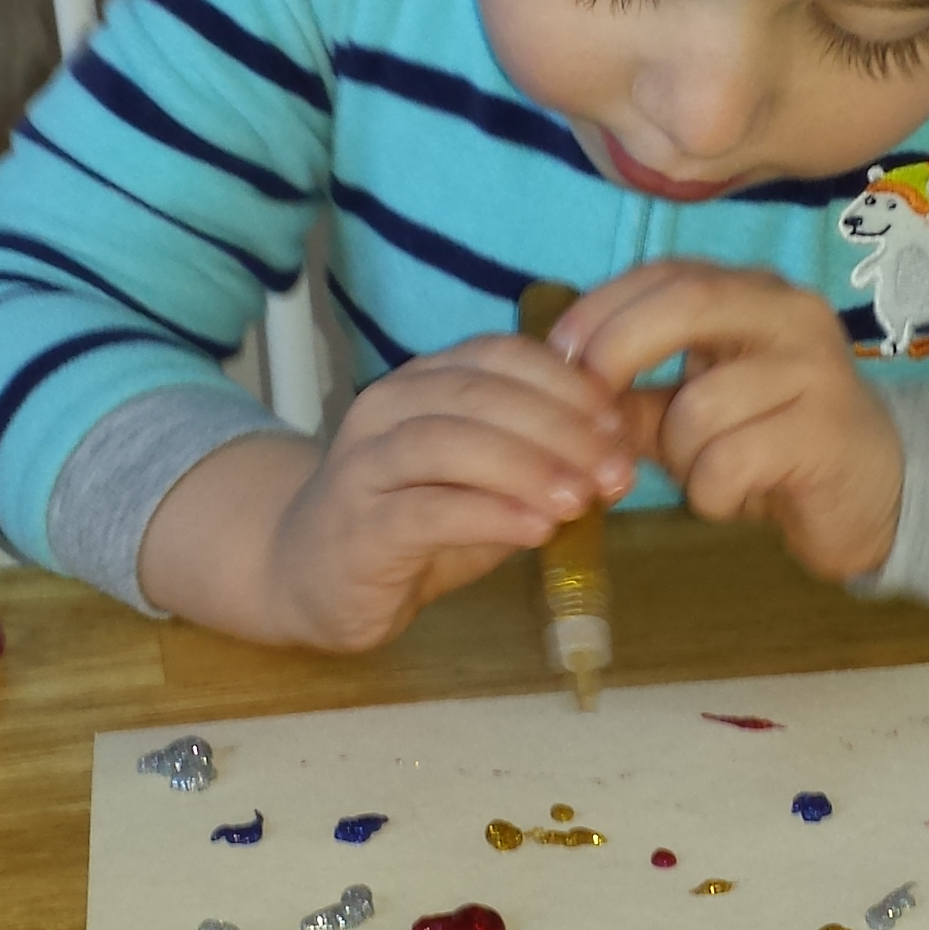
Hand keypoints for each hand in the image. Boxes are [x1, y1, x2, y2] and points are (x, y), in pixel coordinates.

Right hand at [141, 335, 629, 650]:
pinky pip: (426, 509)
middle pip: (480, 395)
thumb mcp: (482, 482)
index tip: (619, 420)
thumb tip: (619, 455)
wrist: (308, 575)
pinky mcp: (358, 525)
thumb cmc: (411, 522)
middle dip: (560, 427)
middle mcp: (388, 408)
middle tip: (615, 467)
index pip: (500, 355)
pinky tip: (537, 529)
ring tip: (582, 498)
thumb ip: (538, 461)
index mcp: (423, 381)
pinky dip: (489, 514)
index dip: (566, 382)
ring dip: (528, 467)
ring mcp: (366, 463)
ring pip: (450, 443)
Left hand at [547, 260, 901, 579]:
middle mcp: (788, 313)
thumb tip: (563, 391)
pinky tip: (731, 497)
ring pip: (698, 405)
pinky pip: (730, 460)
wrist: (876, 493)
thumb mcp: (696, 410)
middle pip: (684, 303)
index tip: (557, 354)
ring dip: (679, 458)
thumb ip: (636, 396)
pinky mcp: (827, 431)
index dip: (601, 308)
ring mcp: (814, 368)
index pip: (664, 274)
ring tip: (706, 474)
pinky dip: (711, 493)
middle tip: (596, 413)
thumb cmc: (772, 442)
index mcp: (751, 293)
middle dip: (620, 353)